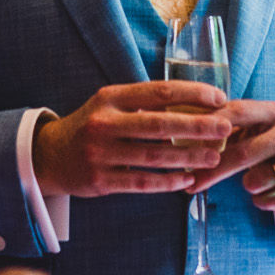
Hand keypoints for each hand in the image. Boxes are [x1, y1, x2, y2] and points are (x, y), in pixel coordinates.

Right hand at [31, 81, 234, 197]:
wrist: (50, 155)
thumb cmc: (92, 126)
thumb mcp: (110, 105)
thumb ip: (143, 104)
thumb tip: (194, 104)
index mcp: (110, 98)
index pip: (159, 91)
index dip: (192, 94)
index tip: (219, 98)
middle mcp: (104, 123)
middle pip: (160, 124)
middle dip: (197, 126)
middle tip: (225, 128)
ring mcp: (100, 154)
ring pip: (154, 157)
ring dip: (189, 158)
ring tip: (213, 157)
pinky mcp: (100, 181)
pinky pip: (142, 183)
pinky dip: (168, 182)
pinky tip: (188, 179)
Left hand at [194, 100, 274, 208]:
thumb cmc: (268, 142)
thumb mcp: (254, 128)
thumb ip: (225, 128)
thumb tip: (178, 132)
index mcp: (272, 111)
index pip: (237, 112)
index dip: (212, 126)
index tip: (186, 141)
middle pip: (244, 153)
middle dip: (214, 170)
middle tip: (192, 183)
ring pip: (258, 179)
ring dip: (246, 184)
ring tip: (249, 181)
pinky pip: (271, 200)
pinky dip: (261, 200)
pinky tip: (265, 193)